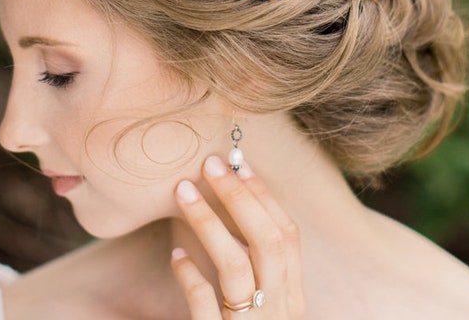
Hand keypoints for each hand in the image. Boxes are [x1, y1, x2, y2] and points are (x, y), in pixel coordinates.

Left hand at [171, 155, 305, 317]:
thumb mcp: (262, 302)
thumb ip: (255, 264)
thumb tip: (230, 199)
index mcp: (292, 296)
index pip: (287, 235)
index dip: (264, 195)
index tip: (239, 162)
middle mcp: (279, 310)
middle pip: (267, 242)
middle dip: (238, 197)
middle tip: (209, 164)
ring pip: (235, 265)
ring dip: (207, 221)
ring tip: (182, 190)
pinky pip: (203, 301)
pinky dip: (189, 274)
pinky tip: (176, 255)